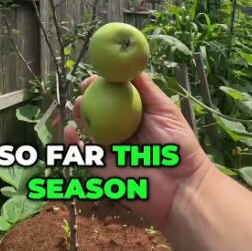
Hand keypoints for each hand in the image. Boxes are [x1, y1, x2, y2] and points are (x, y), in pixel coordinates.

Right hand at [63, 72, 212, 227]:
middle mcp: (120, 129)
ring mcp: (110, 148)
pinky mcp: (102, 168)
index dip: (102, 84)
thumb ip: (146, 88)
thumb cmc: (178, 146)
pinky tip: (71, 130)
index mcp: (134, 115)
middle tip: (85, 88)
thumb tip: (130, 66)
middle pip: (96, 109)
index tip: (96, 76)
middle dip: (87, 96)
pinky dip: (71, 143)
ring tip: (79, 105)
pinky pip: (82, 154)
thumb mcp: (164, 109)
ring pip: (86, 128)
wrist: (180, 184)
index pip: (113, 95)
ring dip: (78, 114)